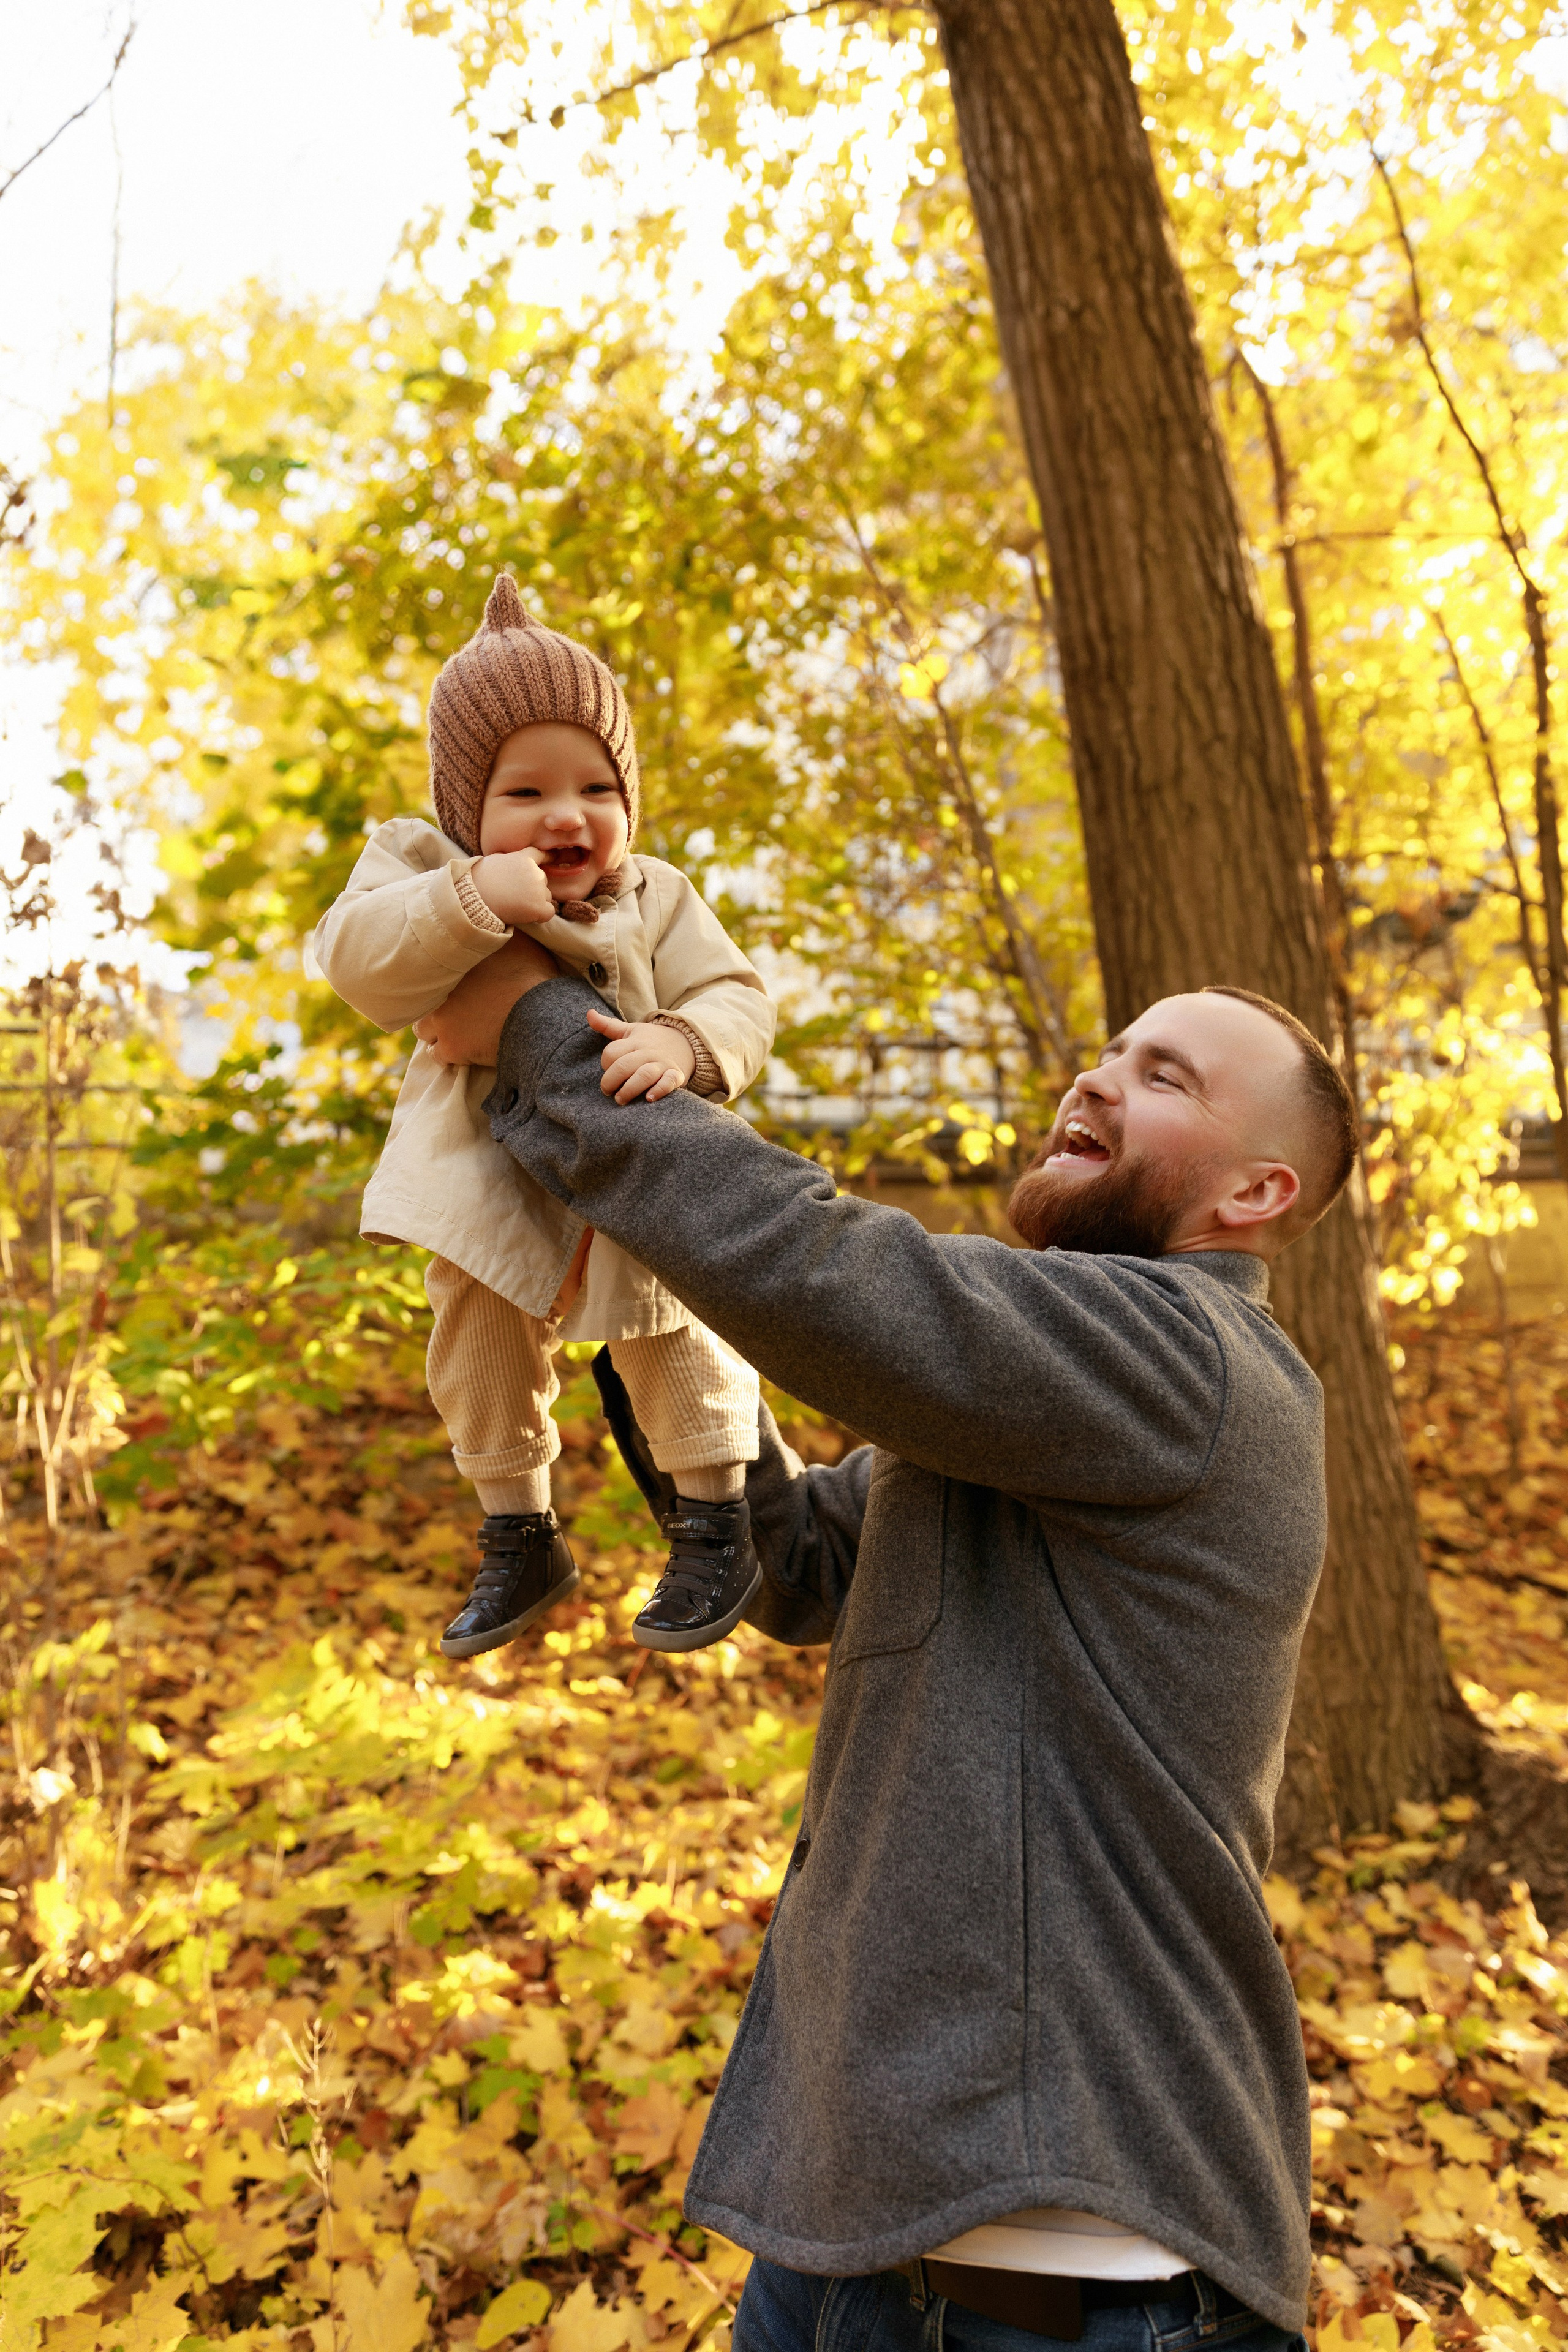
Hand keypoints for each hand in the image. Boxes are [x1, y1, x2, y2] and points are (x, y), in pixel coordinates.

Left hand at [414, 935, 559, 1066]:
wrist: (540, 1017)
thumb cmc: (531, 977)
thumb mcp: (520, 940)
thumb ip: (504, 925)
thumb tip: (504, 910)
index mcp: (451, 965)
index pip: (429, 972)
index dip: (441, 980)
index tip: (454, 985)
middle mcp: (440, 992)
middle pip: (423, 1003)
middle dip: (436, 1006)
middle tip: (454, 1007)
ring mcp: (443, 1022)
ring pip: (424, 1032)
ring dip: (438, 1031)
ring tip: (458, 1029)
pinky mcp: (453, 1049)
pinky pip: (438, 1055)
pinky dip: (449, 1053)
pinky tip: (463, 1048)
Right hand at [470, 848, 556, 927]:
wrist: (475, 898)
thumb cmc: (479, 880)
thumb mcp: (492, 860)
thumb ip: (505, 858)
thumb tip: (504, 856)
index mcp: (523, 858)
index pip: (541, 855)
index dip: (549, 857)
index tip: (555, 857)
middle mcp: (534, 872)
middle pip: (543, 881)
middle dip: (533, 888)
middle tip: (514, 895)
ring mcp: (538, 889)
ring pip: (546, 897)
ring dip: (535, 902)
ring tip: (515, 905)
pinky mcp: (539, 906)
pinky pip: (549, 912)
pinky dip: (540, 916)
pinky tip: (526, 915)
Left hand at [587, 1006, 695, 1102]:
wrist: (686, 1043)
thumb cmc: (652, 1040)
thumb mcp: (631, 1030)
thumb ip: (608, 1025)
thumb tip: (589, 1013)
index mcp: (635, 1041)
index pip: (612, 1052)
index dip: (605, 1064)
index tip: (606, 1071)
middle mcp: (647, 1052)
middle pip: (624, 1066)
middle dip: (610, 1081)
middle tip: (607, 1092)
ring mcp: (662, 1063)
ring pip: (644, 1075)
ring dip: (629, 1089)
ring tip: (620, 1099)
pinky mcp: (676, 1075)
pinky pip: (668, 1083)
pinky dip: (659, 1091)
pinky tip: (648, 1098)